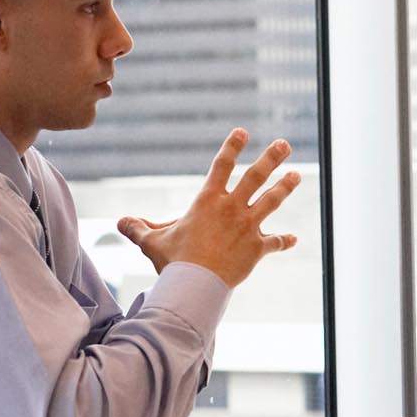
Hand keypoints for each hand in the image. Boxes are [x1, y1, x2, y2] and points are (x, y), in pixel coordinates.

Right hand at [117, 129, 301, 287]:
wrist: (195, 285)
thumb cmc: (173, 262)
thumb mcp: (152, 242)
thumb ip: (138, 228)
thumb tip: (120, 222)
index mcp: (207, 200)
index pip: (222, 165)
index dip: (232, 147)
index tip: (243, 132)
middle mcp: (231, 208)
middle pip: (256, 176)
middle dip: (271, 158)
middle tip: (284, 144)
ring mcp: (247, 227)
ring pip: (272, 201)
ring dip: (285, 187)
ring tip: (296, 175)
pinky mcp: (257, 248)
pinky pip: (274, 243)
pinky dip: (284, 241)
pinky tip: (294, 239)